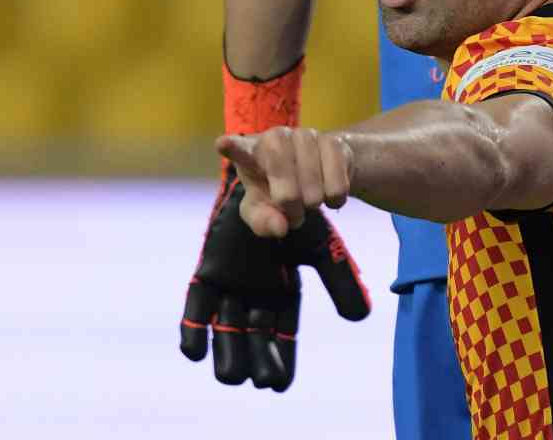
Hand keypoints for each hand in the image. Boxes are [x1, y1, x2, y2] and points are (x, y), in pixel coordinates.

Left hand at [180, 168, 369, 390]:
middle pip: (249, 335)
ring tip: (230, 378)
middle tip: (255, 385)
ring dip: (226, 352)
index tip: (279, 384)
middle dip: (251, 360)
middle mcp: (253, 289)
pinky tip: (192, 353)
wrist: (275, 167)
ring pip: (225, 326)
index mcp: (281, 289)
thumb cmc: (302, 209)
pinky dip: (192, 331)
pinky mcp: (209, 267)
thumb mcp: (323, 248)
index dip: (280, 357)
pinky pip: (197, 305)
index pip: (280, 331)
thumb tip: (360, 317)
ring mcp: (229, 280)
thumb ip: (340, 280)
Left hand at [216, 129, 351, 238]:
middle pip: (282, 180)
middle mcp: (276, 137)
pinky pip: (337, 186)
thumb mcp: (263, 209)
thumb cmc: (279, 189)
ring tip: (309, 200)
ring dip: (312, 204)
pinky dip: (334, 200)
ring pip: (312, 186)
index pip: (239, 149)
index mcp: (250, 153)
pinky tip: (328, 192)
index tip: (223, 144)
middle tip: (293, 213)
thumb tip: (281, 228)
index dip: (232, 147)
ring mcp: (306, 136)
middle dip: (289, 203)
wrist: (320, 168)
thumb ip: (262, 221)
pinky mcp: (334, 142)